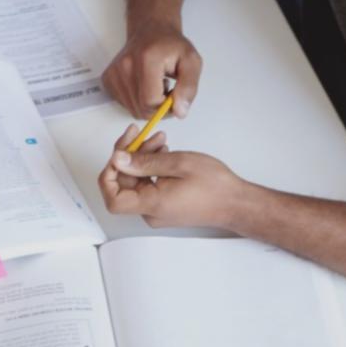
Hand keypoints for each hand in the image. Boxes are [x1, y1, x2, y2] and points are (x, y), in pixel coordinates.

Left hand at [97, 126, 240, 228]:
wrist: (236, 203)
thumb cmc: (214, 186)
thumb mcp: (178, 163)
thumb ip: (144, 162)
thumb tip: (118, 159)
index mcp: (151, 204)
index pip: (113, 198)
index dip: (109, 174)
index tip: (119, 153)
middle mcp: (151, 212)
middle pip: (125, 183)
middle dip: (130, 155)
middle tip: (142, 134)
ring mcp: (157, 210)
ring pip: (136, 181)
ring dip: (142, 158)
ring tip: (158, 140)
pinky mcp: (164, 205)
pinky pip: (148, 185)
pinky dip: (151, 167)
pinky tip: (162, 152)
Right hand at [102, 21, 201, 118]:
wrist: (151, 31)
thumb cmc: (171, 46)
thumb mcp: (191, 62)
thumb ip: (188, 87)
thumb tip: (179, 111)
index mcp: (147, 59)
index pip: (151, 101)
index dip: (166, 106)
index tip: (174, 94)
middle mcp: (125, 65)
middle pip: (141, 109)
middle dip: (159, 107)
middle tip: (167, 89)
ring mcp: (113, 72)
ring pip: (133, 109)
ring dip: (148, 105)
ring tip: (155, 85)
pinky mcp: (107, 79)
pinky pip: (124, 104)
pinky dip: (137, 101)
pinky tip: (143, 86)